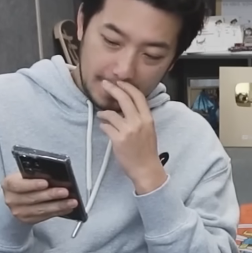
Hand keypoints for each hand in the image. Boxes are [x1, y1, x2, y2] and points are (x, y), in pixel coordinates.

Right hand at [2, 173, 77, 223]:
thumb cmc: (24, 183)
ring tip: (72, 202)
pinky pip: (45, 217)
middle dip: (51, 195)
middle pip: (32, 198)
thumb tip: (55, 176)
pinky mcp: (27, 220)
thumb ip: (35, 175)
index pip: (18, 185)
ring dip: (58, 206)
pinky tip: (68, 208)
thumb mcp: (25, 175)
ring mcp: (19, 212)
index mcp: (9, 184)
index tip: (45, 183)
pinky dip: (58, 212)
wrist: (16, 198)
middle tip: (65, 192)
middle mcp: (11, 199)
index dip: (32, 184)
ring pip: (40, 210)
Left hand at [97, 80, 166, 194]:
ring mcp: (128, 130)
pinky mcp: (118, 139)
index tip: (119, 83)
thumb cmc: (147, 151)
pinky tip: (104, 127)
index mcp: (148, 119)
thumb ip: (140, 118)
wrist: (146, 169)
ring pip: (111, 113)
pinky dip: (103, 125)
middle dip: (112, 89)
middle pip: (124, 99)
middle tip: (105, 85)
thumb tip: (125, 108)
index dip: (127, 87)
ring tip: (101, 114)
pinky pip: (106, 126)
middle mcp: (139, 122)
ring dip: (103, 113)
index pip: (138, 96)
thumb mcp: (149, 130)